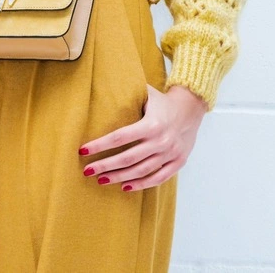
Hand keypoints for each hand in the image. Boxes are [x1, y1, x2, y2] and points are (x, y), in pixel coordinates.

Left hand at [79, 85, 206, 191]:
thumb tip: (100, 87)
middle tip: (87, 170)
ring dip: (119, 177)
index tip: (82, 150)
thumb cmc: (162, 101)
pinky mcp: (178, 162)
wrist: (192, 108)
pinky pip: (158, 178)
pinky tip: (124, 187)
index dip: (100, 145)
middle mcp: (162, 140)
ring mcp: (171, 153)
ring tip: (100, 179)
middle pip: (128, 158)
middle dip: (105, 166)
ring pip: (141, 171)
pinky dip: (141, 184)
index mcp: (152, 124)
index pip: (119, 137)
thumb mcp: (145, 93)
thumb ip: (125, 93)